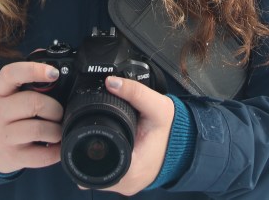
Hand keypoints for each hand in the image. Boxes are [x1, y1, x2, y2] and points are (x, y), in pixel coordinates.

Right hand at [0, 61, 63, 174]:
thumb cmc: (8, 115)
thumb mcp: (10, 93)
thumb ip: (28, 76)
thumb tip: (46, 56)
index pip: (11, 74)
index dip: (34, 70)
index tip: (54, 73)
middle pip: (34, 103)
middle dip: (55, 108)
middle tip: (58, 113)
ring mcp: (4, 136)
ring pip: (40, 129)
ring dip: (57, 130)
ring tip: (56, 130)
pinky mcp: (13, 156)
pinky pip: (42, 155)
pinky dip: (56, 151)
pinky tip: (57, 145)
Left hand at [95, 76, 176, 195]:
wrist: (187, 142)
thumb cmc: (173, 129)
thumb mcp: (157, 107)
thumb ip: (135, 92)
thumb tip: (110, 82)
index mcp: (133, 170)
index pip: (95, 167)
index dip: (83, 150)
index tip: (80, 133)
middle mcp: (128, 184)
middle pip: (92, 174)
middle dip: (85, 153)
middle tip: (86, 131)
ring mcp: (128, 186)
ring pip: (98, 177)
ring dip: (94, 159)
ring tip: (95, 137)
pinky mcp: (129, 183)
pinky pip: (108, 176)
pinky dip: (104, 162)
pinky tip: (106, 146)